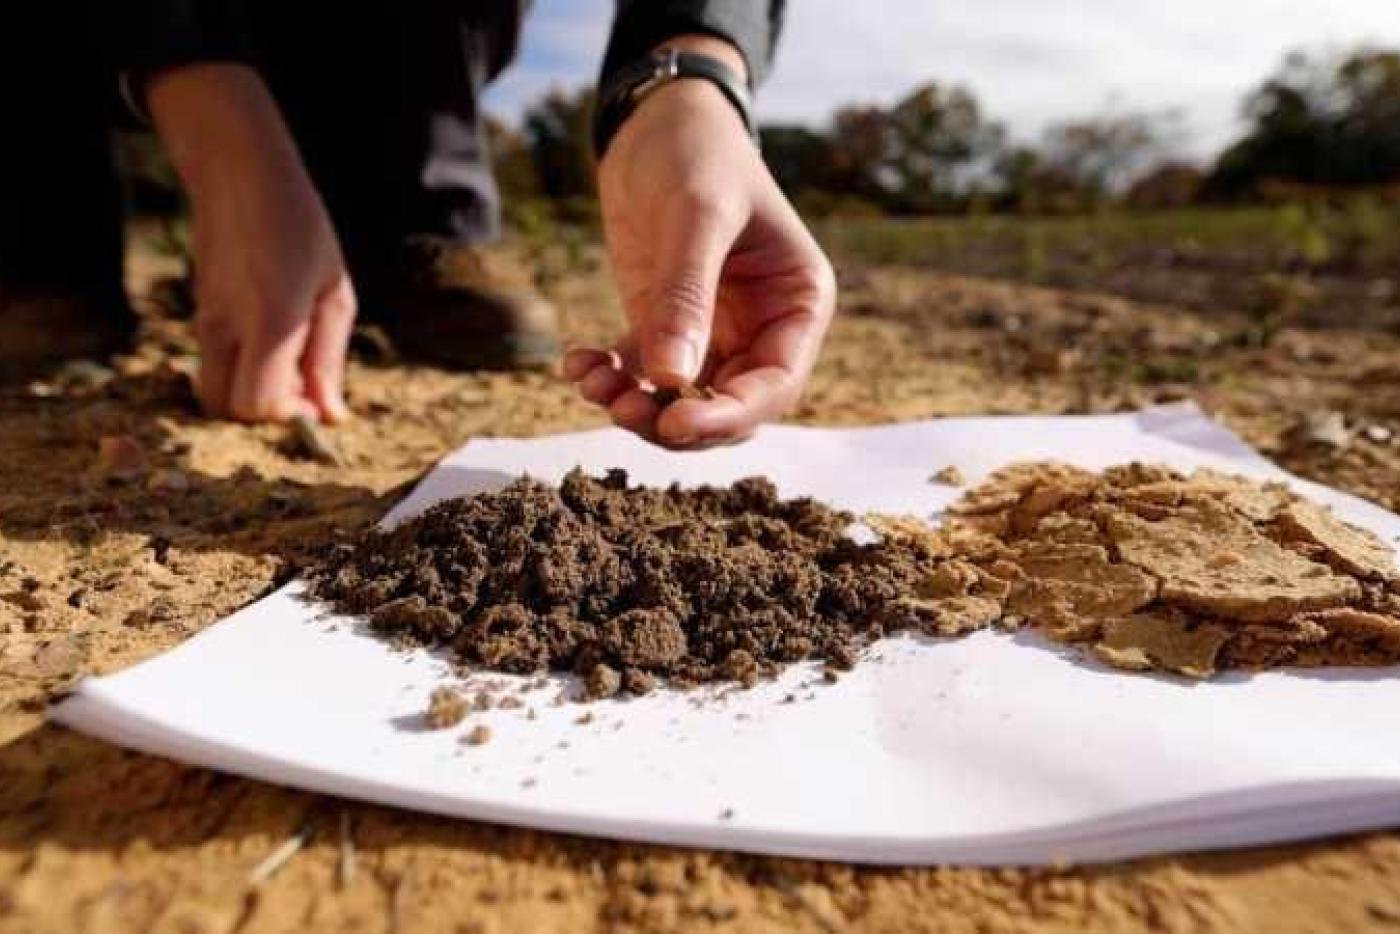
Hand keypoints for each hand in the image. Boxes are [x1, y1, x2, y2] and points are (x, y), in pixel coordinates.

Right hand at [148, 64, 353, 422]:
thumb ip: (327, 361)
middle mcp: (228, 327)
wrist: (239, 177)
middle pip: (226, 411)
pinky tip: (270, 345)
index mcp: (271, 320)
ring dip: (249, 394)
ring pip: (212, 391)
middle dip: (263, 414)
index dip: (286, 416)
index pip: (257, 405)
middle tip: (298, 390)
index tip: (313, 401)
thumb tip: (329, 416)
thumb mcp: (333, 295)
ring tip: (287, 366)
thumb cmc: (301, 230)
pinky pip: (213, 365)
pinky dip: (240, 372)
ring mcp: (205, 321)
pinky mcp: (198, 315)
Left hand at [566, 40, 835, 448]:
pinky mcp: (663, 324)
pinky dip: (610, 378)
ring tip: (593, 384)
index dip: (728, 416)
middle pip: (727, 407)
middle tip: (620, 409)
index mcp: (797, 304)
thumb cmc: (699, 154)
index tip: (673, 423)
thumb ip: (686, 297)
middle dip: (674, 419)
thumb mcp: (697, 216)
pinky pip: (641, 372)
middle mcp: (761, 328)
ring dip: (637, 404)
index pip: (775, 385)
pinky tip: (576, 365)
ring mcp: (712, 331)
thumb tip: (670, 380)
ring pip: (681, 399)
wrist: (657, 119)